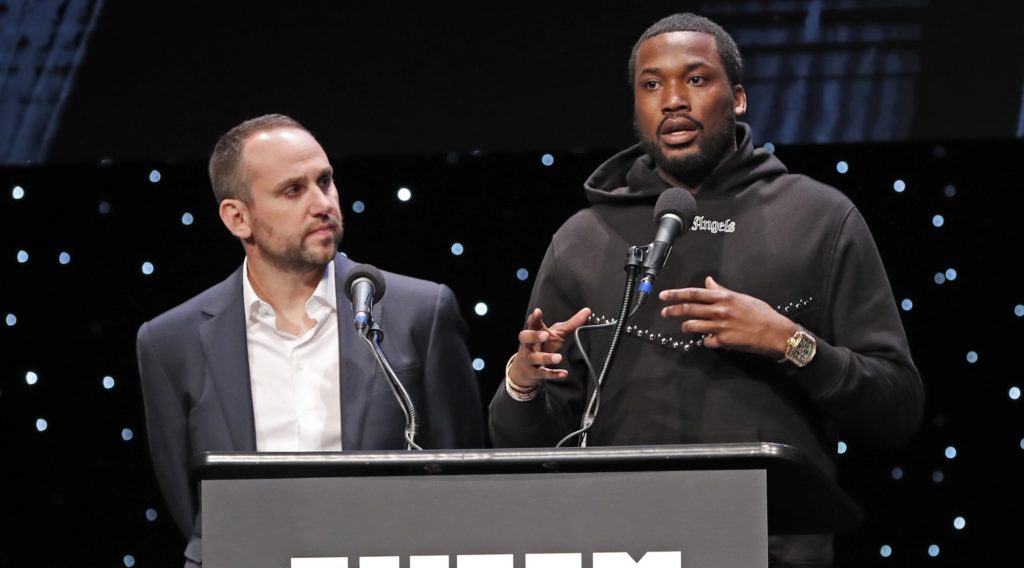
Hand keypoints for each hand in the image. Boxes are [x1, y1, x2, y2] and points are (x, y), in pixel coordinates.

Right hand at [508, 307, 591, 387]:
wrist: (525, 369)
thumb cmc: (543, 346)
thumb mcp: (556, 333)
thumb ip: (571, 324)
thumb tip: (587, 311)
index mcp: (534, 332)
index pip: (532, 323)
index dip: (534, 318)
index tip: (538, 312)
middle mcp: (529, 345)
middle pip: (525, 337)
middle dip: (534, 336)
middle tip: (545, 335)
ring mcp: (529, 359)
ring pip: (533, 357)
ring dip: (545, 357)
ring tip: (558, 357)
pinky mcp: (534, 372)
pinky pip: (542, 373)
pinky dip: (553, 374)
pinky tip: (563, 374)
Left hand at [659, 276, 795, 357]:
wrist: (776, 332)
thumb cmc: (761, 313)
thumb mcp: (741, 297)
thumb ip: (722, 291)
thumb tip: (708, 282)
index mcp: (724, 297)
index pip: (694, 293)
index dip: (676, 294)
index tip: (664, 296)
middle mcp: (719, 311)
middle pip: (688, 309)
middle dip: (672, 310)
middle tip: (664, 312)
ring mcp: (720, 327)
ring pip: (692, 326)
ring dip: (686, 327)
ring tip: (685, 327)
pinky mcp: (723, 341)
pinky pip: (706, 341)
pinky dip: (705, 340)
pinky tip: (709, 339)